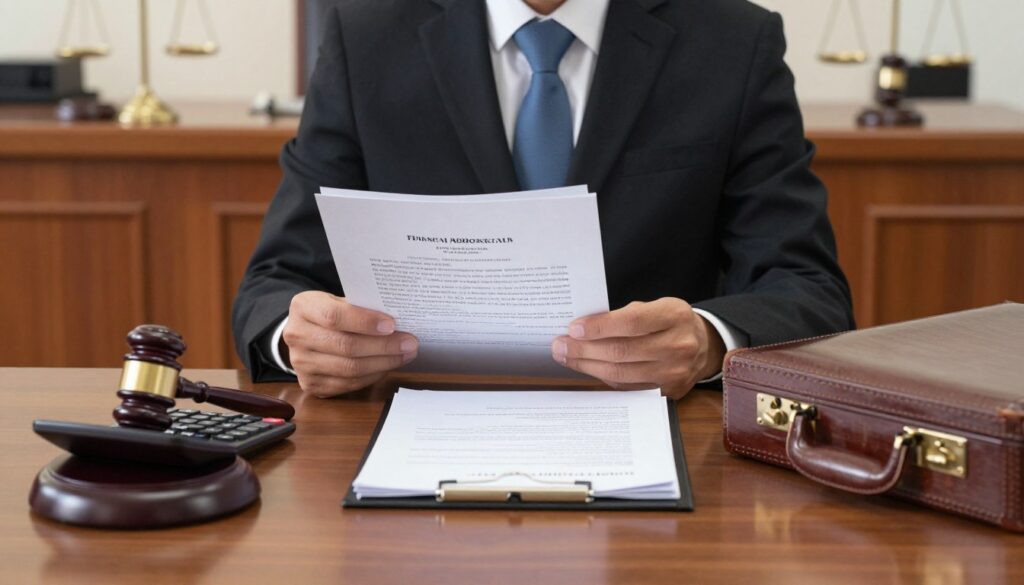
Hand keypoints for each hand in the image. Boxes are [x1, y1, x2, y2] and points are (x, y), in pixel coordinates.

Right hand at [282, 291, 417, 396]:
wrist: (304, 333)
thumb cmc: (329, 313)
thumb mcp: (338, 300)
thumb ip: (360, 307)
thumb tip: (397, 321)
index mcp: (303, 307)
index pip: (334, 316)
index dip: (365, 322)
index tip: (392, 324)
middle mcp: (297, 336)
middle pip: (346, 346)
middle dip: (383, 346)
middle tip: (409, 343)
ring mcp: (301, 363)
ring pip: (349, 369)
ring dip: (383, 363)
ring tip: (405, 355)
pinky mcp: (310, 384)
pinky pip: (348, 384)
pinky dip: (372, 376)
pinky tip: (387, 366)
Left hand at [551, 298, 725, 398]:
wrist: (703, 345)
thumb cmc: (669, 322)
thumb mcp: (655, 307)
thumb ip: (625, 316)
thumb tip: (582, 329)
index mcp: (674, 316)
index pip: (632, 322)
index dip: (599, 327)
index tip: (573, 328)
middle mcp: (679, 345)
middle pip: (622, 351)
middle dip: (585, 349)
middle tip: (560, 346)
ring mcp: (675, 372)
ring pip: (622, 373)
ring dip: (588, 366)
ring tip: (567, 357)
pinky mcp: (669, 391)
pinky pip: (628, 387)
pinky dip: (604, 378)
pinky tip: (588, 368)